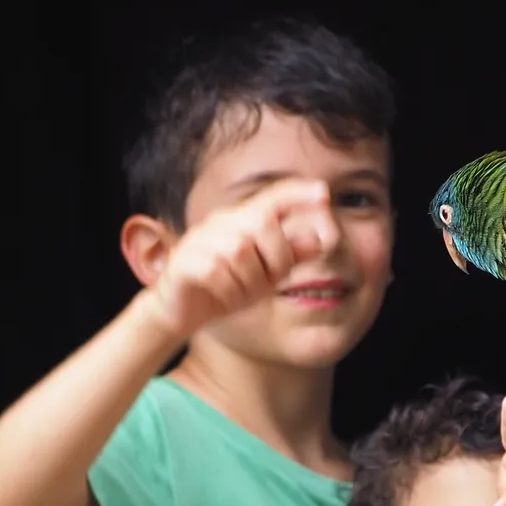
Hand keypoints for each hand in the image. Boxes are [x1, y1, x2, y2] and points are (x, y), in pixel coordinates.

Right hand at [147, 179, 337, 340]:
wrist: (180, 312)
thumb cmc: (227, 289)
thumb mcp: (266, 275)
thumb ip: (290, 256)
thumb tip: (319, 239)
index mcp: (243, 220)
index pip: (274, 197)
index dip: (298, 193)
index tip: (325, 193)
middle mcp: (220, 222)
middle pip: (262, 222)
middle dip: (277, 258)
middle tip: (269, 282)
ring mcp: (199, 240)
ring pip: (240, 251)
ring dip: (250, 281)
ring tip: (243, 294)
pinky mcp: (183, 262)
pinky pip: (217, 271)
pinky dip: (230, 292)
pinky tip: (227, 298)